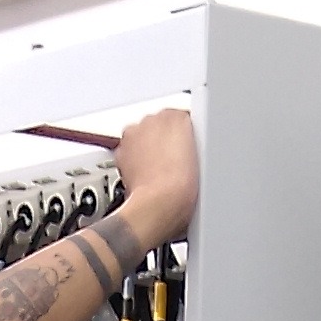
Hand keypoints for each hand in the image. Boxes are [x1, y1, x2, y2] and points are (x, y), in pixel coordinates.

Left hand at [112, 107, 198, 250]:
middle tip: (171, 163)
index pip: (179, 117)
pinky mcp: (121, 151)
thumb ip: (189, 141)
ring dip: (147, 150)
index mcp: (175, 115)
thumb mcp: (199, 157)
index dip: (182, 136)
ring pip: (141, 137)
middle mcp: (151, 119)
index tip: (183, 149)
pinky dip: (133, 161)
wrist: (158, 205)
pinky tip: (144, 176)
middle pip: (158, 126)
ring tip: (157, 172)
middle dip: (162, 140)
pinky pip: (128, 152)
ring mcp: (134, 134)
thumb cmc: (179, 189)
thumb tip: (184, 144)